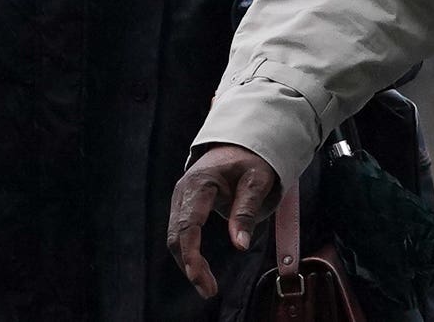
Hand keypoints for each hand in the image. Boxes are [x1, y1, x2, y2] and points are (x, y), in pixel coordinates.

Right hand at [166, 144, 277, 297]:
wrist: (242, 143)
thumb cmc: (252, 160)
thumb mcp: (257, 181)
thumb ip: (246, 211)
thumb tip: (240, 245)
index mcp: (199, 183)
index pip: (188, 226)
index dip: (192, 254)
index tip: (199, 277)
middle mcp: (183, 192)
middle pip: (177, 236)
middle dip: (190, 266)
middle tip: (209, 290)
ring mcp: (181, 199)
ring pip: (176, 238)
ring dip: (188, 263)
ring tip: (207, 285)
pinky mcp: (184, 206)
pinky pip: (181, 233)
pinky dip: (189, 252)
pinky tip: (200, 269)